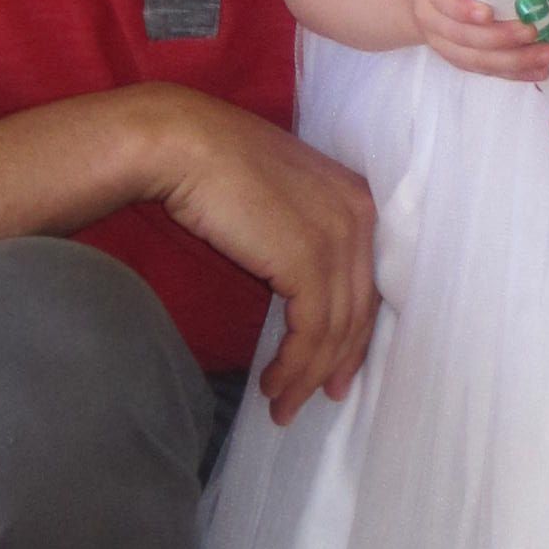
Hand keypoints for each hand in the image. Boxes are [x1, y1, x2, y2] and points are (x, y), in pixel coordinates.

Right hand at [140, 95, 378, 425]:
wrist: (180, 143)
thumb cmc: (214, 167)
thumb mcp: (276, 200)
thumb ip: (301, 234)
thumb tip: (301, 286)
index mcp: (356, 197)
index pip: (367, 280)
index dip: (353, 331)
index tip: (336, 369)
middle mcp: (358, 216)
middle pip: (359, 310)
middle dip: (337, 362)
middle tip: (316, 398)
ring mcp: (337, 238)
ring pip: (336, 328)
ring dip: (308, 375)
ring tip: (282, 404)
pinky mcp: (308, 261)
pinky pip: (312, 331)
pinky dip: (295, 366)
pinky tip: (274, 383)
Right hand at [408, 0, 548, 84]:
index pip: (444, 0)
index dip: (464, 10)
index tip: (489, 14)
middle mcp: (431, 18)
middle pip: (464, 36)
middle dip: (501, 38)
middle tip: (534, 32)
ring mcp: (442, 43)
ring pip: (475, 59)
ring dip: (514, 61)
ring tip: (547, 55)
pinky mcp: (458, 59)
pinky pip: (485, 71)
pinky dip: (514, 74)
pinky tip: (538, 72)